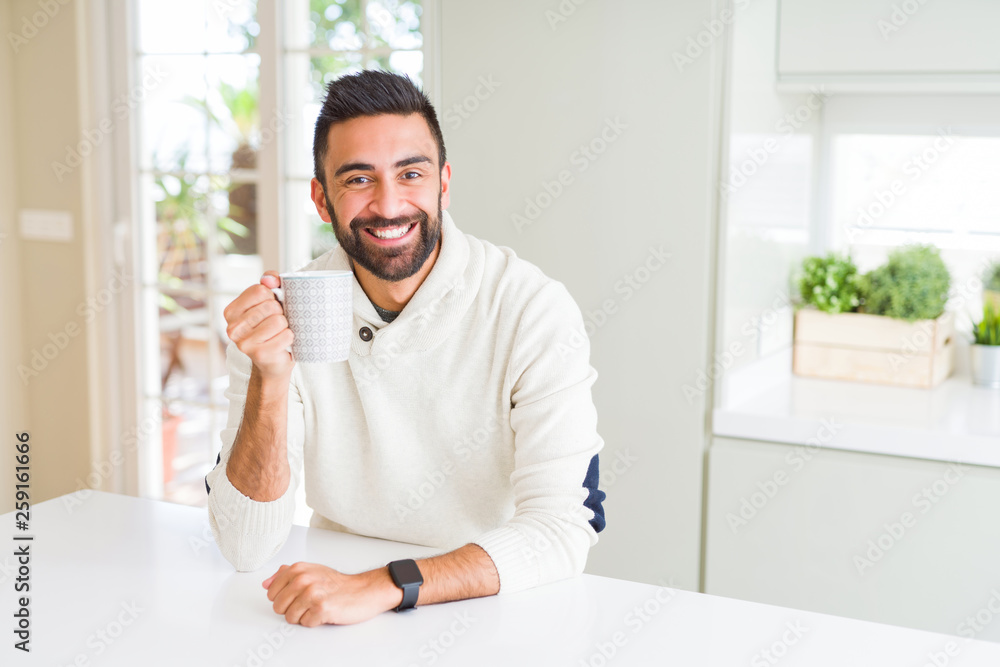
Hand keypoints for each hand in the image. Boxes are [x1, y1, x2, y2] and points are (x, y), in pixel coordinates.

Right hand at [223, 271, 293, 380]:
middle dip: (280, 313)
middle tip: (275, 324)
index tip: (270, 308)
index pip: (260, 290)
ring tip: (278, 333)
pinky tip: (282, 344)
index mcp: (231, 311)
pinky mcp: (260, 354)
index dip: (272, 297)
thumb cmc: (271, 328)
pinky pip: (286, 335)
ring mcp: (244, 343)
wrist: (273, 362)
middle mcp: (232, 328)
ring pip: (279, 320)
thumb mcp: (268, 301)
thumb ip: (270, 283)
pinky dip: (289, 338)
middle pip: (270, 306)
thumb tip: (270, 279)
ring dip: (285, 326)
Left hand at [263, 562, 402, 626]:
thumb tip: (266, 584)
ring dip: (303, 616)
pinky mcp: (321, 608)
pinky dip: (314, 621)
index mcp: (298, 569)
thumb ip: (285, 575)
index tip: (297, 595)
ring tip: (316, 607)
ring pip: (290, 618)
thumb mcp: (310, 571)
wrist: (362, 590)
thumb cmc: (337, 584)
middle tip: (308, 602)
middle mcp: (303, 579)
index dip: (284, 598)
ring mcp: (312, 593)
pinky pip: (305, 623)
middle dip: (292, 609)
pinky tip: (324, 612)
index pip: (271, 593)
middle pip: (278, 607)